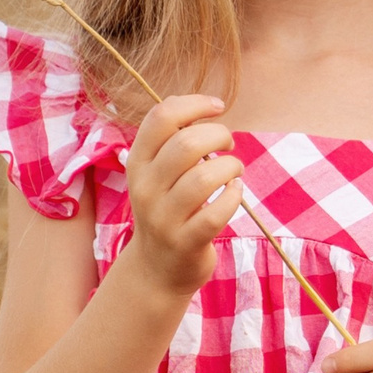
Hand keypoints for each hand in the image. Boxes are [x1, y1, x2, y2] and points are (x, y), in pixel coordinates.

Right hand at [115, 95, 241, 300]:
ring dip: (230, 167)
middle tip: (229, 145)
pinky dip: (234, 197)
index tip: (217, 106)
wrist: (157, 269)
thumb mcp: (157, 175)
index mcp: (137, 163)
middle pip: (186, 144)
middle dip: (219, 135)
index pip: (161, 117)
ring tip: (234, 171)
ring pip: (204, 177)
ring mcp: (164, 218)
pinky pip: (216, 213)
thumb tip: (199, 105)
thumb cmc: (167, 209)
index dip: (194, 104)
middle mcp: (146, 188)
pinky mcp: (186, 242)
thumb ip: (171, 141)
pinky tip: (235, 193)